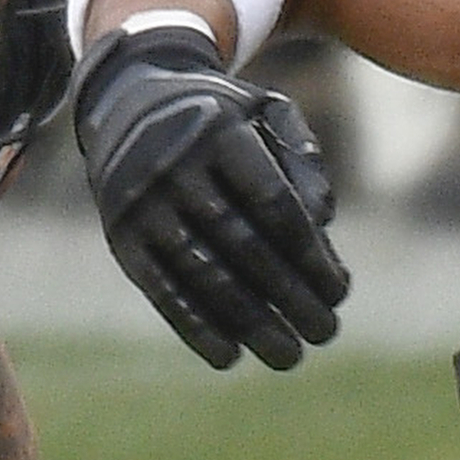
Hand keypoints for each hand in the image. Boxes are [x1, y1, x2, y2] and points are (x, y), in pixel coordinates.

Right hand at [76, 24, 350, 370]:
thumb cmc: (220, 120)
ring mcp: (141, 202)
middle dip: (290, 296)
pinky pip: (160, 288)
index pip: (274, 203)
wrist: (126, 103)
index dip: (310, 254)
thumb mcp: (264, 112)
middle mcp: (174, 166)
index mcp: (219, 132)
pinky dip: (194, 326)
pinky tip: (230, 356)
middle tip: (326, 333)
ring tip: (289, 356)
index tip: (341, 293)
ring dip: (249, 323)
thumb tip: (323, 219)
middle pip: (243, 245)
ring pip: (203, 274)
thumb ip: (302, 156)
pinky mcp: (119, 235)